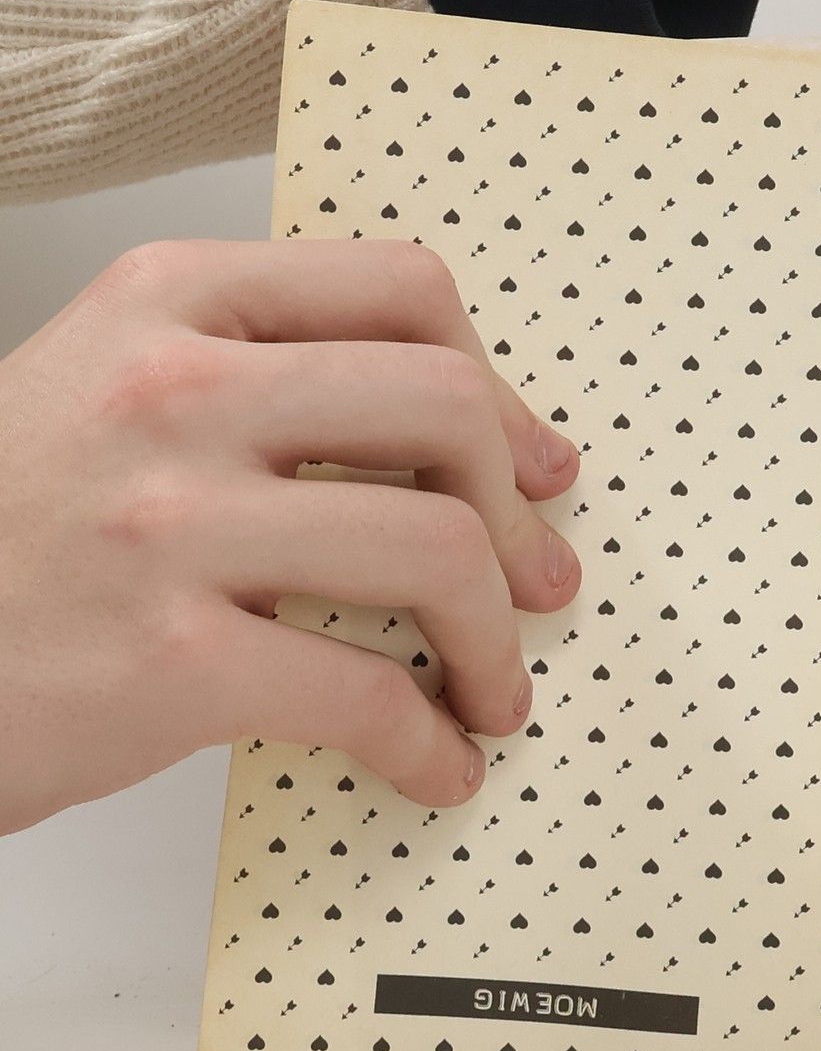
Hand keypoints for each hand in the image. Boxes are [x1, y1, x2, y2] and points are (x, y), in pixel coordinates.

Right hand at [0, 239, 581, 833]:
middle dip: (518, 515)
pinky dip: (429, 741)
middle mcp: (169, 391)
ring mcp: (166, 522)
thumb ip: (261, 383)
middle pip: (445, 407)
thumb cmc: (3, 533)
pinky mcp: (167, 660)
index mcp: (168, 305)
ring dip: (496, 639)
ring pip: (434, 548)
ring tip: (493, 687)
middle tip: (537, 581)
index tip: (532, 461)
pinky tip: (434, 762)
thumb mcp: (108, 393)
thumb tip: (457, 446)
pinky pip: (367, 694)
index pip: (400, 288)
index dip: (499, 386)